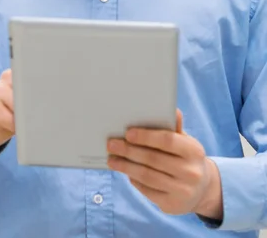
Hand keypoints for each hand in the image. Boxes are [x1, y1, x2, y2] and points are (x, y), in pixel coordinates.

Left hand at [106, 110, 222, 218]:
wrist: (202, 190)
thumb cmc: (186, 159)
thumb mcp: (185, 142)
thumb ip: (174, 128)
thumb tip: (171, 109)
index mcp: (194, 151)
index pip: (167, 140)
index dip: (146, 136)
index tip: (127, 133)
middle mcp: (191, 172)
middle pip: (153, 159)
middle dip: (128, 151)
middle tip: (111, 144)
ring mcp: (182, 191)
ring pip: (147, 176)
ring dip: (125, 166)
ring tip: (112, 159)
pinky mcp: (172, 205)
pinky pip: (147, 190)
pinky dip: (133, 179)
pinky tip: (125, 172)